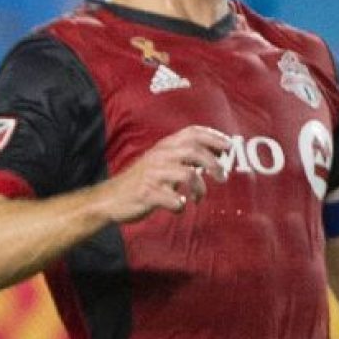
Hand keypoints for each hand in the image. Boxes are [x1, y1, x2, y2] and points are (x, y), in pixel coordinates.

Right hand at [91, 125, 232, 223]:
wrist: (109, 199)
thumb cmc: (140, 181)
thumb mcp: (160, 162)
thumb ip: (183, 157)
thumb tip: (214, 154)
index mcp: (162, 147)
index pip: (191, 132)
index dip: (213, 136)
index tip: (228, 146)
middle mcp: (158, 157)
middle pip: (194, 151)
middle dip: (214, 164)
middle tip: (223, 177)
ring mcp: (152, 175)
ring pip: (188, 174)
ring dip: (200, 188)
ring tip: (199, 197)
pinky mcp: (147, 194)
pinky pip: (173, 199)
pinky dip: (181, 204)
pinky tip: (179, 205)